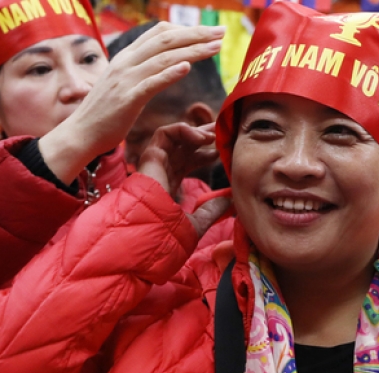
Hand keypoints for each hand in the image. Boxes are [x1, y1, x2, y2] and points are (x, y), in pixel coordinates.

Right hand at [40, 23, 225, 183]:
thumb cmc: (104, 114)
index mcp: (125, 57)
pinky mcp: (126, 99)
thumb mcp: (122, 85)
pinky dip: (170, 73)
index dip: (185, 29)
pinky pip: (151, 82)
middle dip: (196, 35)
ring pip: (163, 58)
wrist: (80, 134)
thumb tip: (162, 65)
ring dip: (192, 50)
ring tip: (215, 48)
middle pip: (166, 40)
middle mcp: (126, 63)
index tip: (207, 32)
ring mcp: (125, 80)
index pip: (158, 33)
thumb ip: (140, 72)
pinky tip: (187, 68)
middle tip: (221, 33)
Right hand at [137, 122, 227, 236]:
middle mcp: (161, 171)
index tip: (220, 154)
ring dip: (195, 132)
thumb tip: (229, 201)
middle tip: (221, 132)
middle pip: (182, 146)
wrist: (148, 236)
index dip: (205, 155)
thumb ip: (211, 210)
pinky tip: (202, 139)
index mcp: (168, 184)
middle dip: (202, 136)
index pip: (186, 162)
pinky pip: (165, 133)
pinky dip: (184, 130)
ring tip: (213, 135)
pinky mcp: (151, 156)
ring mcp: (154, 163)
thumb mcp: (196, 223)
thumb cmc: (167, 235)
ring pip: (174, 137)